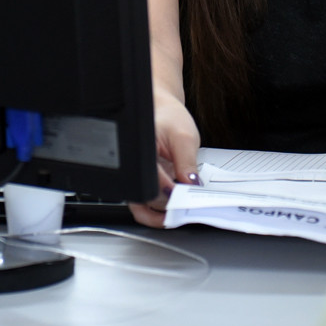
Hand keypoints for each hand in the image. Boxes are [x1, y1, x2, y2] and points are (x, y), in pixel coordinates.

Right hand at [128, 88, 201, 227]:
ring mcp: (136, 177)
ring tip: (180, 213)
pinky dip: (158, 211)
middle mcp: (133, 168)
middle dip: (170, 206)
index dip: (173, 195)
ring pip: (141, 207)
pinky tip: (173, 208)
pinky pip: (145, 204)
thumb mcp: (184, 137)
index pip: (154, 183)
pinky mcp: (142, 183)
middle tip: (189, 207)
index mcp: (140, 152)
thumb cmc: (168, 117)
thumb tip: (191, 186)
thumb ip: (187, 163)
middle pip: (147, 199)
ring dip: (160, 215)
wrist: (161, 110)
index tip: (188, 200)